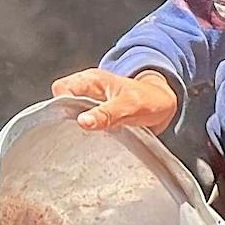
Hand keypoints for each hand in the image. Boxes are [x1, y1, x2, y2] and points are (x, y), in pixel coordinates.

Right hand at [50, 67, 177, 132]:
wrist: (164, 105)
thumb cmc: (148, 99)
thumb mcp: (129, 106)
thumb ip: (106, 114)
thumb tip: (82, 122)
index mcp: (91, 80)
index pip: (61, 88)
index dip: (61, 104)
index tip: (72, 122)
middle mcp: (86, 90)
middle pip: (62, 103)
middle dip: (66, 121)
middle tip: (78, 136)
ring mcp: (90, 104)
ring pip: (70, 116)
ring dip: (77, 129)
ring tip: (86, 141)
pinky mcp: (95, 117)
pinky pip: (82, 125)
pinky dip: (85, 135)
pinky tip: (92, 144)